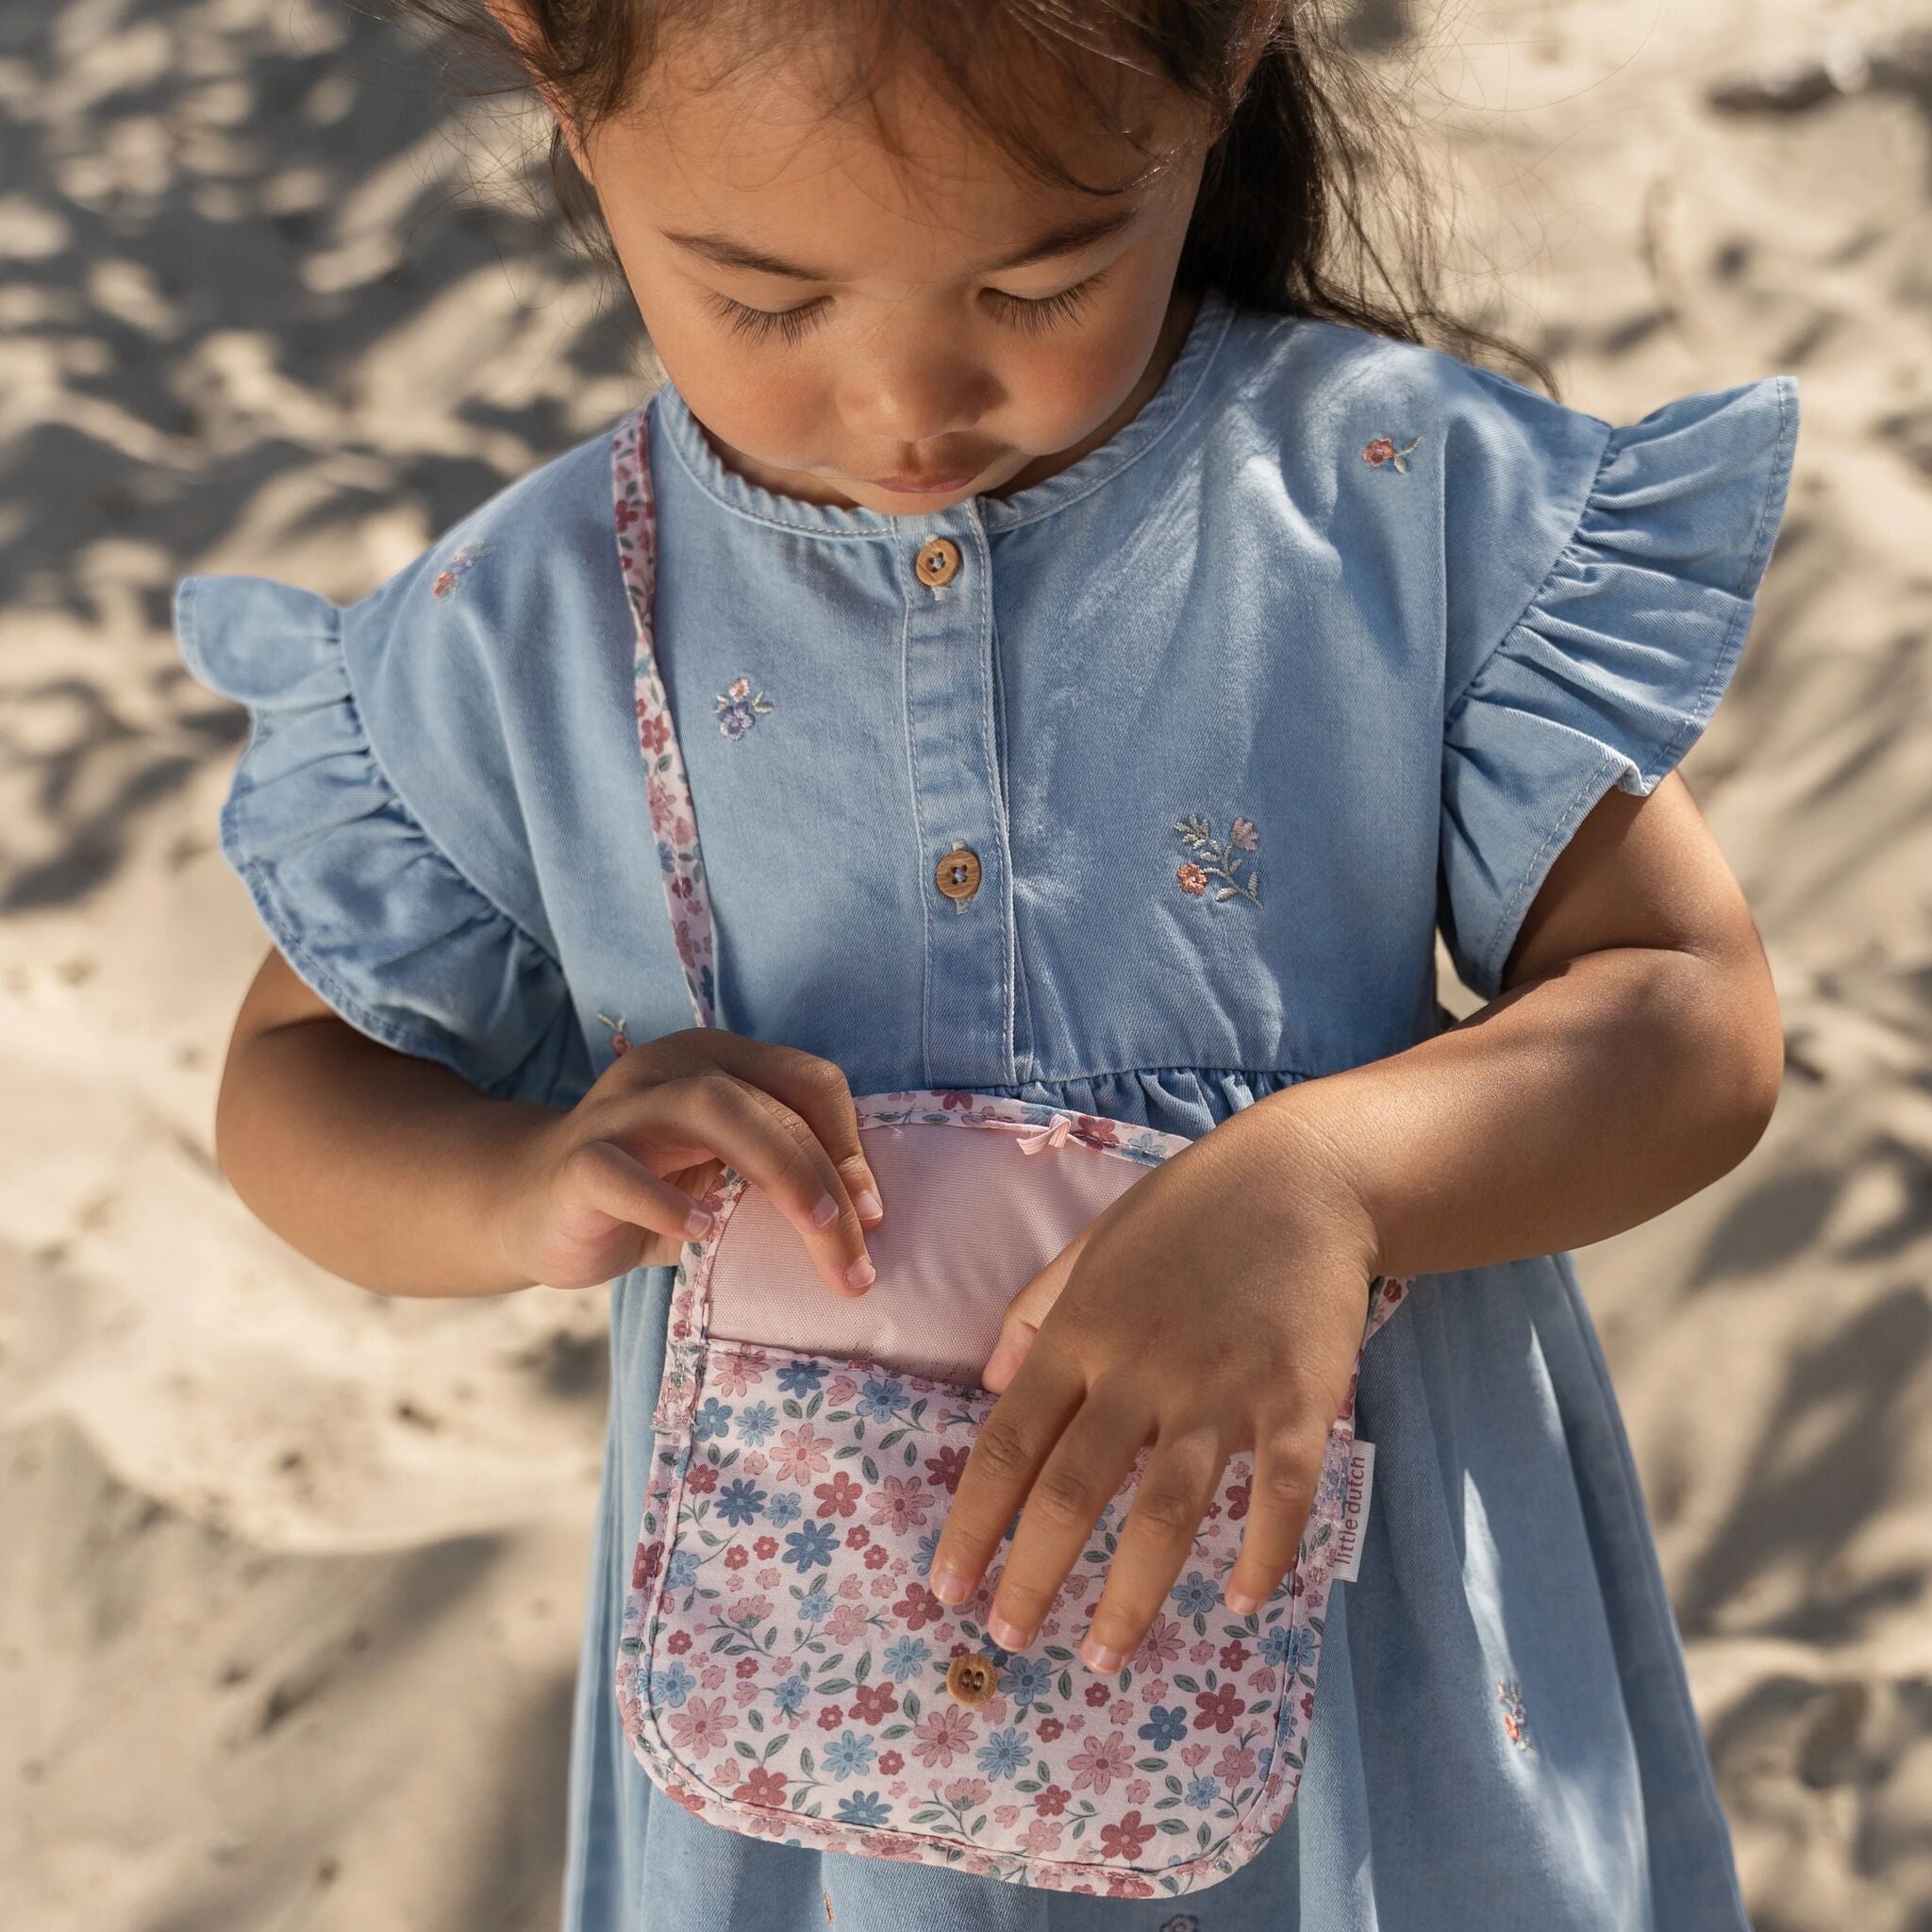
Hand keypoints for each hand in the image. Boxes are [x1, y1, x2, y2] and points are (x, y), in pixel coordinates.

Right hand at [489, 1028, 885, 1294]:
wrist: (532, 1209)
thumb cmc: (648, 1192)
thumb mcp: (724, 1175)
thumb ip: (780, 1176)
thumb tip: (866, 1218)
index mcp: (719, 1060)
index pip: (809, 1080)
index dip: (850, 1144)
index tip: (871, 1216)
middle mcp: (672, 1066)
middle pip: (769, 1102)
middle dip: (826, 1179)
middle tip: (855, 1256)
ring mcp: (620, 1108)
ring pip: (709, 1108)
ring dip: (776, 1169)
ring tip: (810, 1227)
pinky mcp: (576, 1160)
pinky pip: (619, 1171)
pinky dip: (664, 1201)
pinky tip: (698, 1233)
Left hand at [926, 1115, 1378, 1672]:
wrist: (1306, 1176)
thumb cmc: (1189, 1210)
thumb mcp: (1093, 1246)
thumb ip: (1036, 1312)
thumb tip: (985, 1383)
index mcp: (1083, 1331)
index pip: (1008, 1442)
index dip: (973, 1521)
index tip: (948, 1585)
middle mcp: (1141, 1368)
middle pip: (1072, 1493)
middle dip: (1033, 1576)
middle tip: (1008, 1640)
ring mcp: (1221, 1389)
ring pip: (1165, 1516)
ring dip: (1130, 1598)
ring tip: (1102, 1656)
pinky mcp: (1297, 1401)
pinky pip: (1276, 1497)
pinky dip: (1261, 1556)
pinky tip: (1243, 1602)